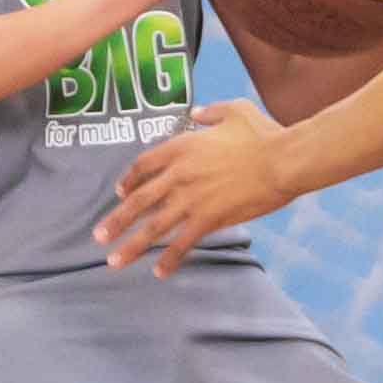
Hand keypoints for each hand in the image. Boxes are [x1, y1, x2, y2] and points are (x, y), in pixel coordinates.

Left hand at [94, 100, 285, 275]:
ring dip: (132, 246)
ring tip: (113, 262)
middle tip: (100, 236)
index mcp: (181, 147)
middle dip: (116, 220)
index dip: (128, 180)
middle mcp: (178, 174)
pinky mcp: (209, 219)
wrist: (283, 161)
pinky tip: (159, 272)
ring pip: (153, 227)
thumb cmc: (264, 134)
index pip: (143, 166)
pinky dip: (170, 259)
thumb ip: (210, 113)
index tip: (119, 192)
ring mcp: (191, 199)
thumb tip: (195, 114)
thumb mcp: (234, 110)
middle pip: (138, 201)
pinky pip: (182, 242)